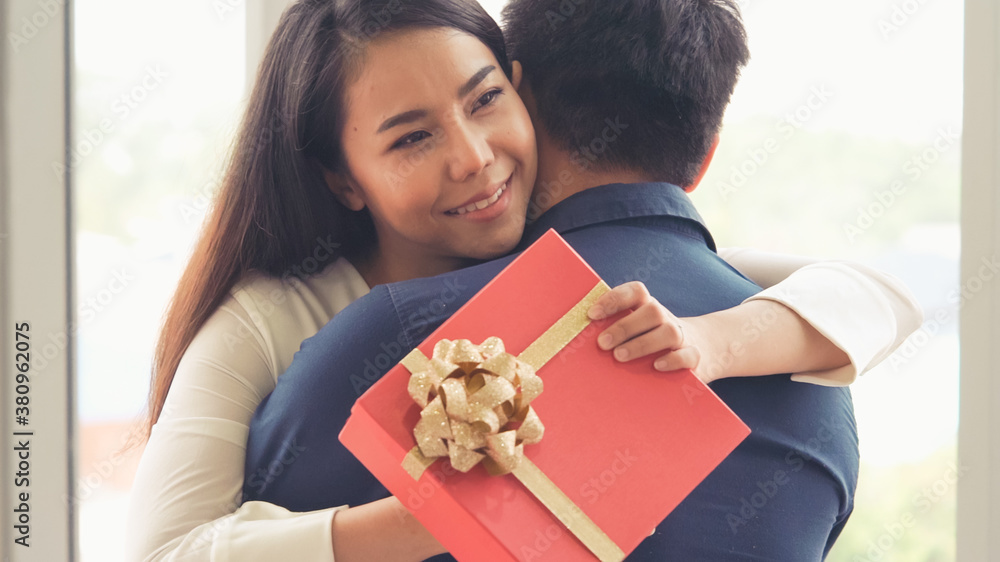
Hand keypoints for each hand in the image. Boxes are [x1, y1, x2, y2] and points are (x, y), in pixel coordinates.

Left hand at [587, 281, 705, 380]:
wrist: (702, 347)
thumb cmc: (653, 340)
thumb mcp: (637, 330)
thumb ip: (615, 328)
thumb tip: (580, 337)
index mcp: (648, 307)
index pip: (636, 291)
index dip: (614, 299)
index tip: (592, 314)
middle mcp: (666, 318)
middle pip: (652, 311)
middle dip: (625, 326)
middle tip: (602, 343)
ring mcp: (683, 336)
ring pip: (669, 332)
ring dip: (642, 343)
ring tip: (619, 356)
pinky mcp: (695, 356)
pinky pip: (688, 355)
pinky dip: (673, 359)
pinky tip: (656, 366)